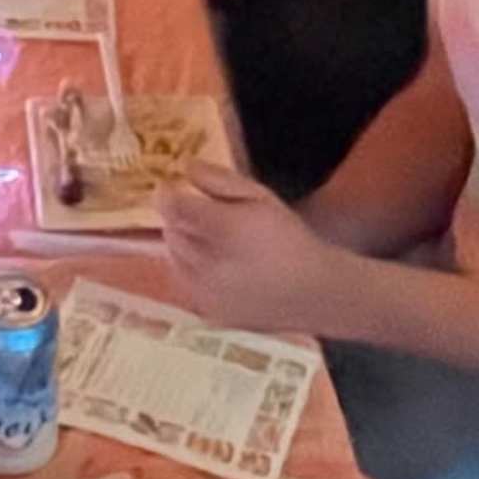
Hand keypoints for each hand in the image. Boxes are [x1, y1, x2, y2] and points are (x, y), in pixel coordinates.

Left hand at [161, 163, 346, 338]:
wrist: (312, 291)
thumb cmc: (289, 237)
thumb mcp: (261, 197)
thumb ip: (220, 181)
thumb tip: (186, 168)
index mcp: (224, 229)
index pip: (174, 209)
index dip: (165, 195)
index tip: (168, 187)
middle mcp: (209, 263)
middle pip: (172, 232)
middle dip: (178, 218)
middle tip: (198, 213)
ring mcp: (207, 291)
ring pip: (174, 256)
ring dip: (182, 243)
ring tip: (210, 240)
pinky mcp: (209, 309)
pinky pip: (185, 282)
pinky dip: (191, 269)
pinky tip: (216, 265)